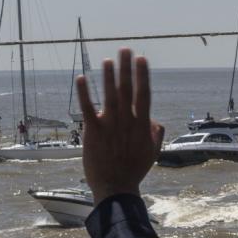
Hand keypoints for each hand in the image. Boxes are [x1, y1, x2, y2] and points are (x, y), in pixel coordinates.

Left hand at [78, 48, 165, 204]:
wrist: (116, 187)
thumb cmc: (134, 171)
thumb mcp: (152, 153)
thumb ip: (155, 135)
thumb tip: (155, 120)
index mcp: (141, 125)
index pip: (144, 95)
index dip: (142, 75)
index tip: (142, 59)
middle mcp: (126, 121)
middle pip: (127, 89)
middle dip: (126, 68)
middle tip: (125, 50)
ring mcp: (110, 125)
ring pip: (110, 95)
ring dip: (108, 76)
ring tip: (108, 60)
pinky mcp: (93, 131)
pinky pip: (87, 108)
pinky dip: (84, 93)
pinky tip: (82, 78)